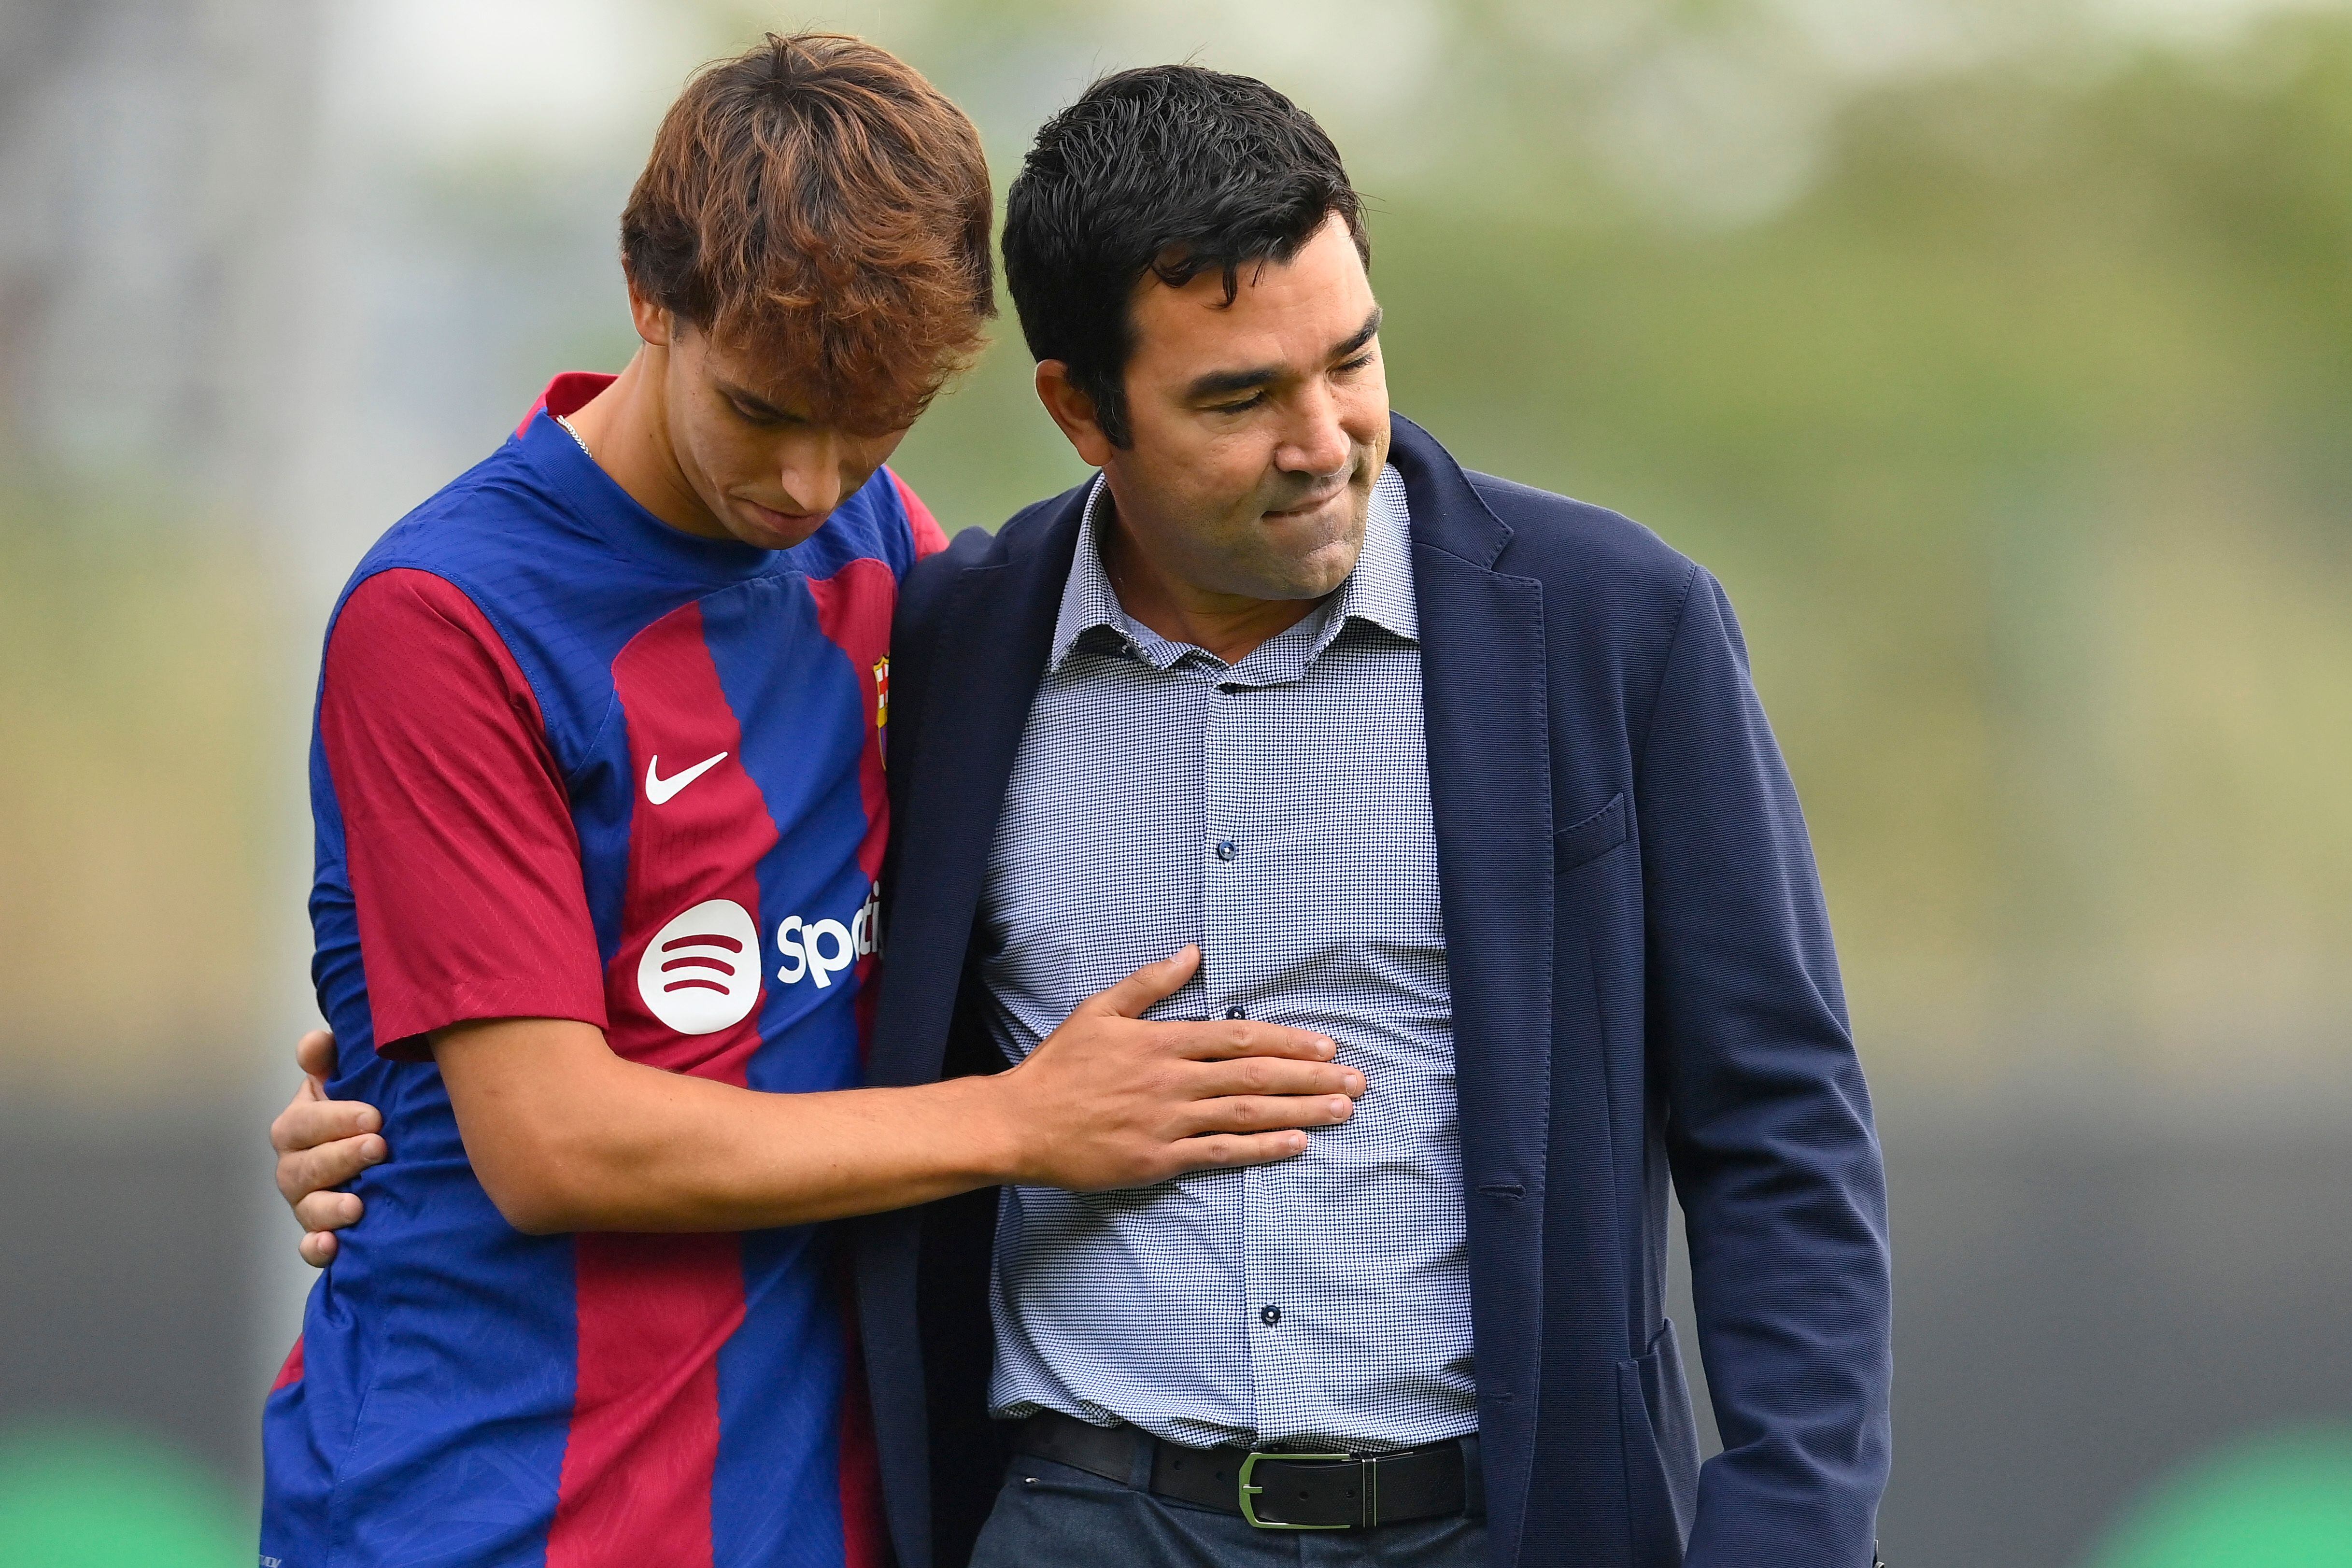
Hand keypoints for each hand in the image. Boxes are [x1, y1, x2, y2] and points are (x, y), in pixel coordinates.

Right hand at [269, 1029, 384, 1266]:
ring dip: (330, 1207)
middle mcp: (295, 1166)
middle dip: (341, 1157)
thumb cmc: (361, 1111)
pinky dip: (318, 1248)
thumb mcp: (346, 1079)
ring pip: (307, 1208)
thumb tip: (315, 1043)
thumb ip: (328, 1059)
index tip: (374, 1116)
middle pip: (304, 1168)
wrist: (384, 1153)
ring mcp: (306, 1202)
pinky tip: (332, 1245)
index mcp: (297, 1127)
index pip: (302, 1123)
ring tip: (359, 1205)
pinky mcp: (322, 1233)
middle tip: (379, 1148)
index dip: (334, 1119)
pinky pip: (310, 1247)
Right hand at [992, 945, 1363, 1189]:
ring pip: (1246, 1113)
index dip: (1287, 1041)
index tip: (1326, 1047)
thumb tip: (1191, 952)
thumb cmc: (1058, 1067)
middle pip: (1254, 1075)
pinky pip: (1220, 1153)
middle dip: (1311, 1077)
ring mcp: (1167, 1122)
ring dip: (1300, 1111)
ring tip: (1342, 1110)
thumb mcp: (1099, 1011)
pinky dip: (1261, 1148)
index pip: (1238, 1037)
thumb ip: (1149, 984)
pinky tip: (1296, 1144)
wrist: (1018, 1124)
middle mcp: (1171, 1081)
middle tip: (1356, 1081)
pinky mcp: (1159, 1160)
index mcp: (1161, 1042)